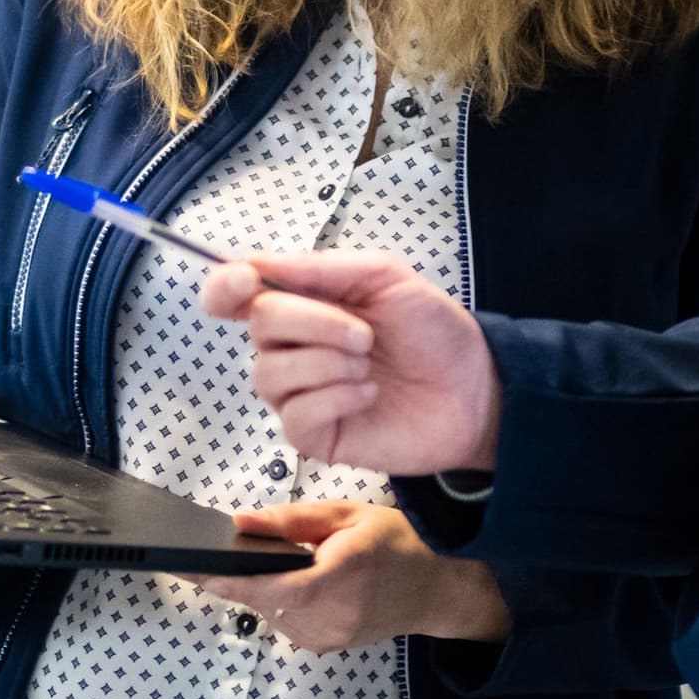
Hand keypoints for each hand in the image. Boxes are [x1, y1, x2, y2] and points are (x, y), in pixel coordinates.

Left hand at [177, 500, 510, 651]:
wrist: (437, 588)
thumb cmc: (396, 543)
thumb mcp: (346, 515)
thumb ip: (290, 520)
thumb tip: (240, 522)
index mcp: (340, 575)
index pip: (269, 586)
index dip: (226, 581)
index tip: (192, 570)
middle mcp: (334, 613)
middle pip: (262, 600)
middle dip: (243, 577)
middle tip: (233, 553)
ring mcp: (331, 636)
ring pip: (271, 613)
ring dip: (267, 589)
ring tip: (294, 564)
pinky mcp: (327, 646)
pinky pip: (286, 623)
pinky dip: (284, 602)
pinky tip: (302, 583)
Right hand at [197, 251, 500, 474]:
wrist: (473, 387)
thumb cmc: (432, 331)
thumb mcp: (383, 276)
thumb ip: (317, 268)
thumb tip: (253, 263)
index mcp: (301, 302)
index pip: (232, 293)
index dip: (225, 286)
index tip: (245, 283)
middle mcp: (290, 346)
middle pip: (258, 325)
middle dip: (315, 323)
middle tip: (365, 335)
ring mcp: (298, 393)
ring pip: (270, 374)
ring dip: (328, 363)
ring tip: (369, 365)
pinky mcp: (313, 435)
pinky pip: (295, 415)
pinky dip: (336, 397)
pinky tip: (368, 394)